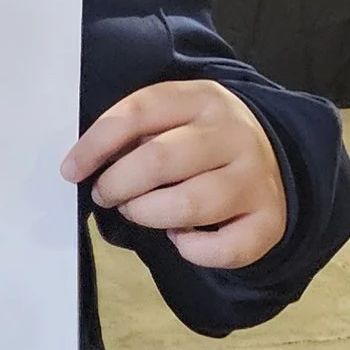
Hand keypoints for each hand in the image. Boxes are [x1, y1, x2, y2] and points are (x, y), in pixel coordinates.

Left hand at [63, 79, 287, 268]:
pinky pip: (222, 248)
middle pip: (159, 160)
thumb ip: (137, 133)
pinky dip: (191, 251)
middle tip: (107, 195)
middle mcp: (233, 135)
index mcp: (203, 99)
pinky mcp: (269, 221)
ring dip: (148, 215)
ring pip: (188, 205)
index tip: (71, 170)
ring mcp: (255, 178)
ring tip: (139, 212)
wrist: (278, 160)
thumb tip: (86, 165)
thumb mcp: (175, 119)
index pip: (140, 112)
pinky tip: (182, 238)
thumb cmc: (205, 143)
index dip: (96, 144)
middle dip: (117, 185)